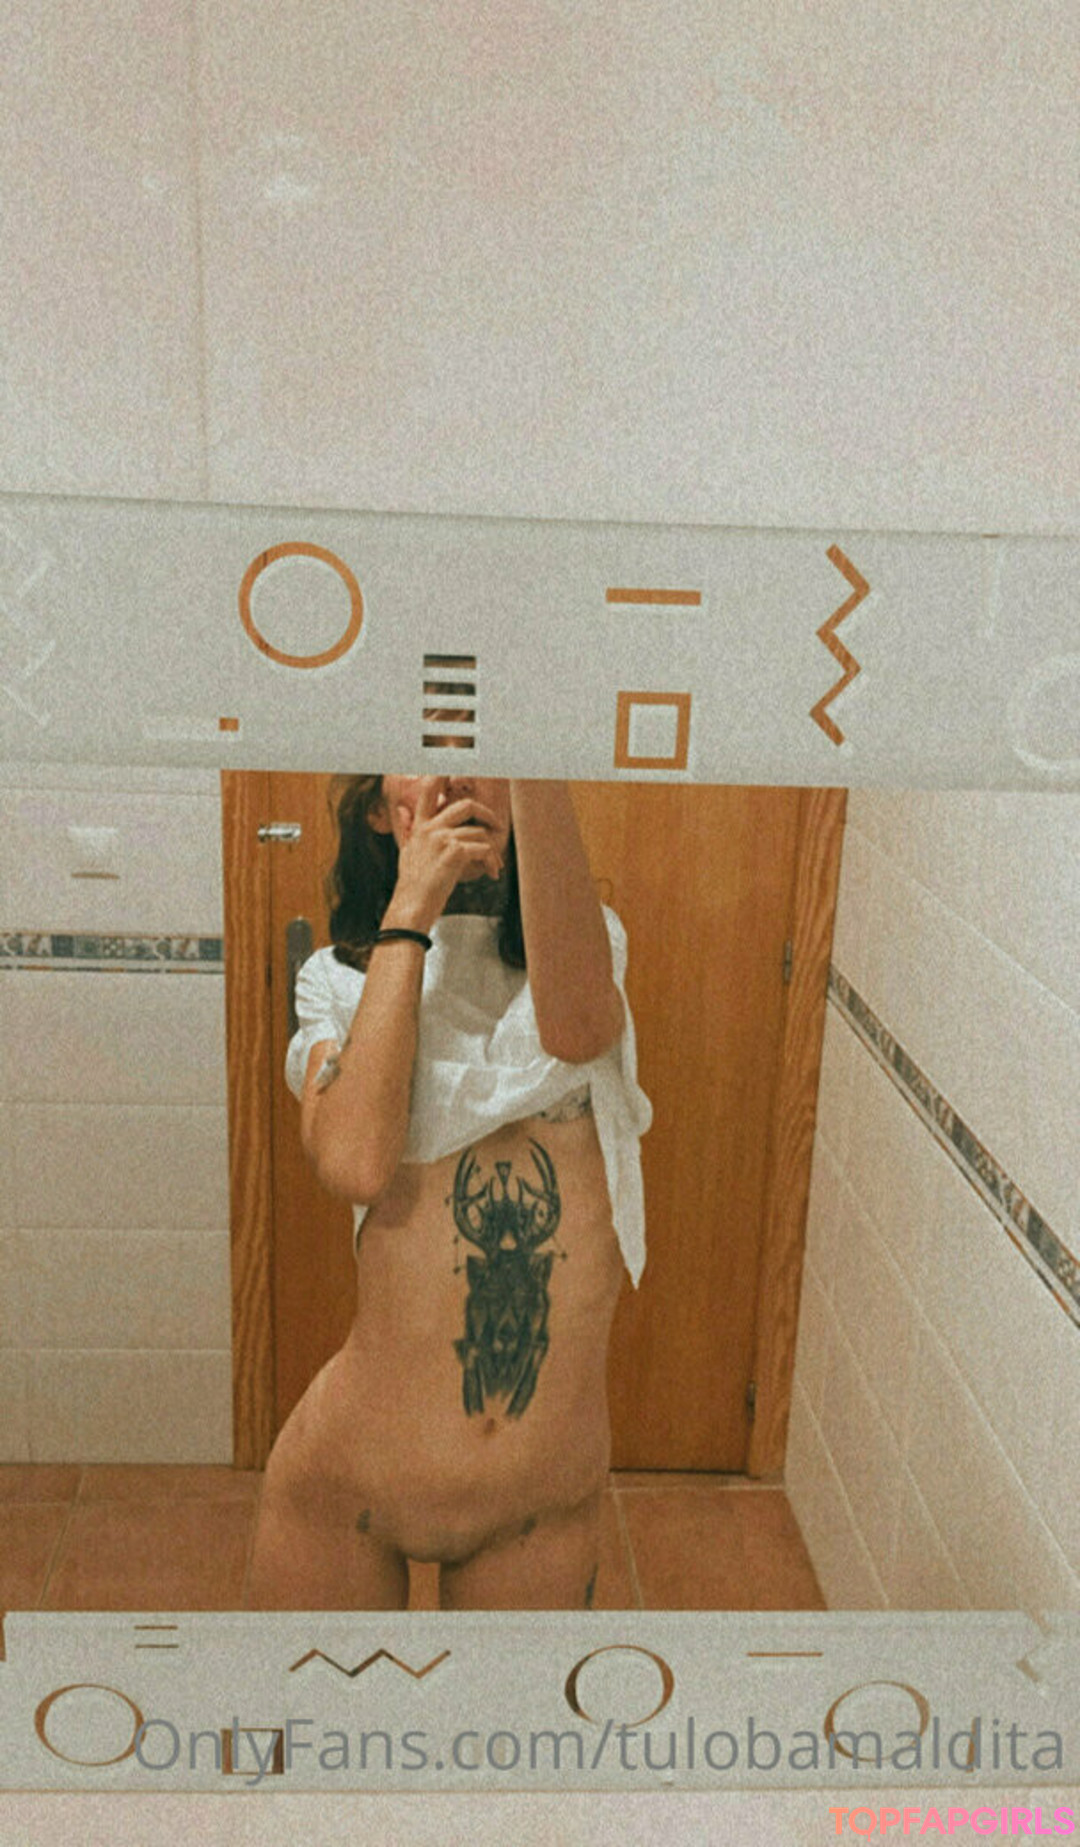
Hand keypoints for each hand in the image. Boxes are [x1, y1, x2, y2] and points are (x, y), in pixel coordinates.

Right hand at [387, 779, 503, 930]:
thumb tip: (402, 809)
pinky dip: (492, 862)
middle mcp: (430, 828)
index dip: (444, 774)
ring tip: (494, 866)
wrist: (411, 907)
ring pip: (480, 833)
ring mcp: (442, 839)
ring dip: (492, 851)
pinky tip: (491, 874)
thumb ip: (408, 828)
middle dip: (487, 814)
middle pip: (466, 805)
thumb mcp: (406, 851)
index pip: (430, 790)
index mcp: (420, 826)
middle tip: (496, 826)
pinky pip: (484, 849)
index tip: (454, 760)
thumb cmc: (411, 885)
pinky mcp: (454, 853)